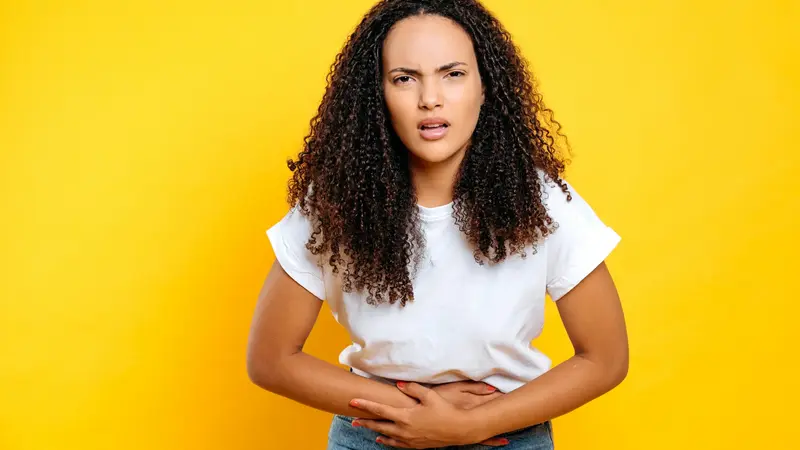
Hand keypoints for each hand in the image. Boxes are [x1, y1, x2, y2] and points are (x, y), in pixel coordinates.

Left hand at [349, 382, 499, 448]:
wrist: (459, 429)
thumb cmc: (445, 410)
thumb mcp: (429, 396)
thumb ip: (412, 389)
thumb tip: (398, 385)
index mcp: (405, 416)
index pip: (380, 410)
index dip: (365, 405)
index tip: (353, 402)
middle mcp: (404, 430)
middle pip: (379, 425)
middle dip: (365, 422)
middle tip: (353, 420)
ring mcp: (409, 439)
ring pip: (386, 436)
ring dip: (374, 431)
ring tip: (365, 428)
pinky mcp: (415, 445)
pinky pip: (396, 444)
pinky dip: (387, 440)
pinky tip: (382, 439)